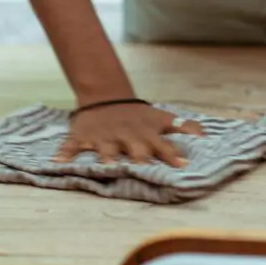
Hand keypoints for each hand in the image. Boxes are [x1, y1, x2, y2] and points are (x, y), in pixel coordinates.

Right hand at [53, 102, 203, 166]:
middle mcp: (127, 137)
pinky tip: (59, 162)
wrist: (106, 97)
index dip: (172, 154)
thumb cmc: (139, 114)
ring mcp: (104, 138)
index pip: (162, 145)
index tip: (183, 165)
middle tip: (144, 167)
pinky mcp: (83, 137)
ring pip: (105, 149)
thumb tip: (206, 135)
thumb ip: (184, 127)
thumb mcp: (162, 117)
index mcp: (146, 134)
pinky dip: (65, 153)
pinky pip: (72, 146)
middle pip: (136, 149)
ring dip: (107, 157)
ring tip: (107, 166)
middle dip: (140, 157)